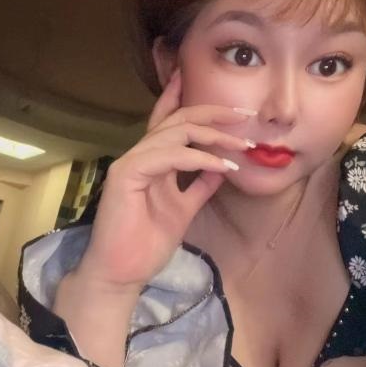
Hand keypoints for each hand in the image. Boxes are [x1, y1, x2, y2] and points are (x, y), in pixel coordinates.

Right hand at [73, 69, 252, 291]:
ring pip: (175, 132)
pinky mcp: (126, 174)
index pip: (168, 122)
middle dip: (212, 112)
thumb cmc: (145, 245)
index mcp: (150, 162)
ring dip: (213, 135)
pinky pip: (169, 156)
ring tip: (242, 143)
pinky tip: (223, 164)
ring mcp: (130, 162)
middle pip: (176, 120)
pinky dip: (199, 158)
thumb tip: (221, 166)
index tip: (215, 92)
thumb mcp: (183, 210)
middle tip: (244, 113)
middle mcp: (138, 156)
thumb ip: (199, 187)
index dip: (187, 99)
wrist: (120, 274)